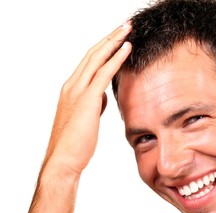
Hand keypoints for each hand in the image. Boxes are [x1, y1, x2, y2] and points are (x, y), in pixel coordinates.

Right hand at [44, 22, 131, 177]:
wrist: (64, 160)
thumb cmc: (76, 144)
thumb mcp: (86, 119)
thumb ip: (94, 104)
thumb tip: (103, 97)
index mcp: (71, 90)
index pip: (88, 62)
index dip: (103, 48)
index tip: (116, 38)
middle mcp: (72, 86)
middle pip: (92, 54)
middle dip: (109, 38)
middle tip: (125, 26)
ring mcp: (78, 91)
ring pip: (97, 58)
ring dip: (114, 41)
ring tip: (128, 30)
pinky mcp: (87, 99)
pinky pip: (104, 73)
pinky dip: (116, 58)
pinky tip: (127, 48)